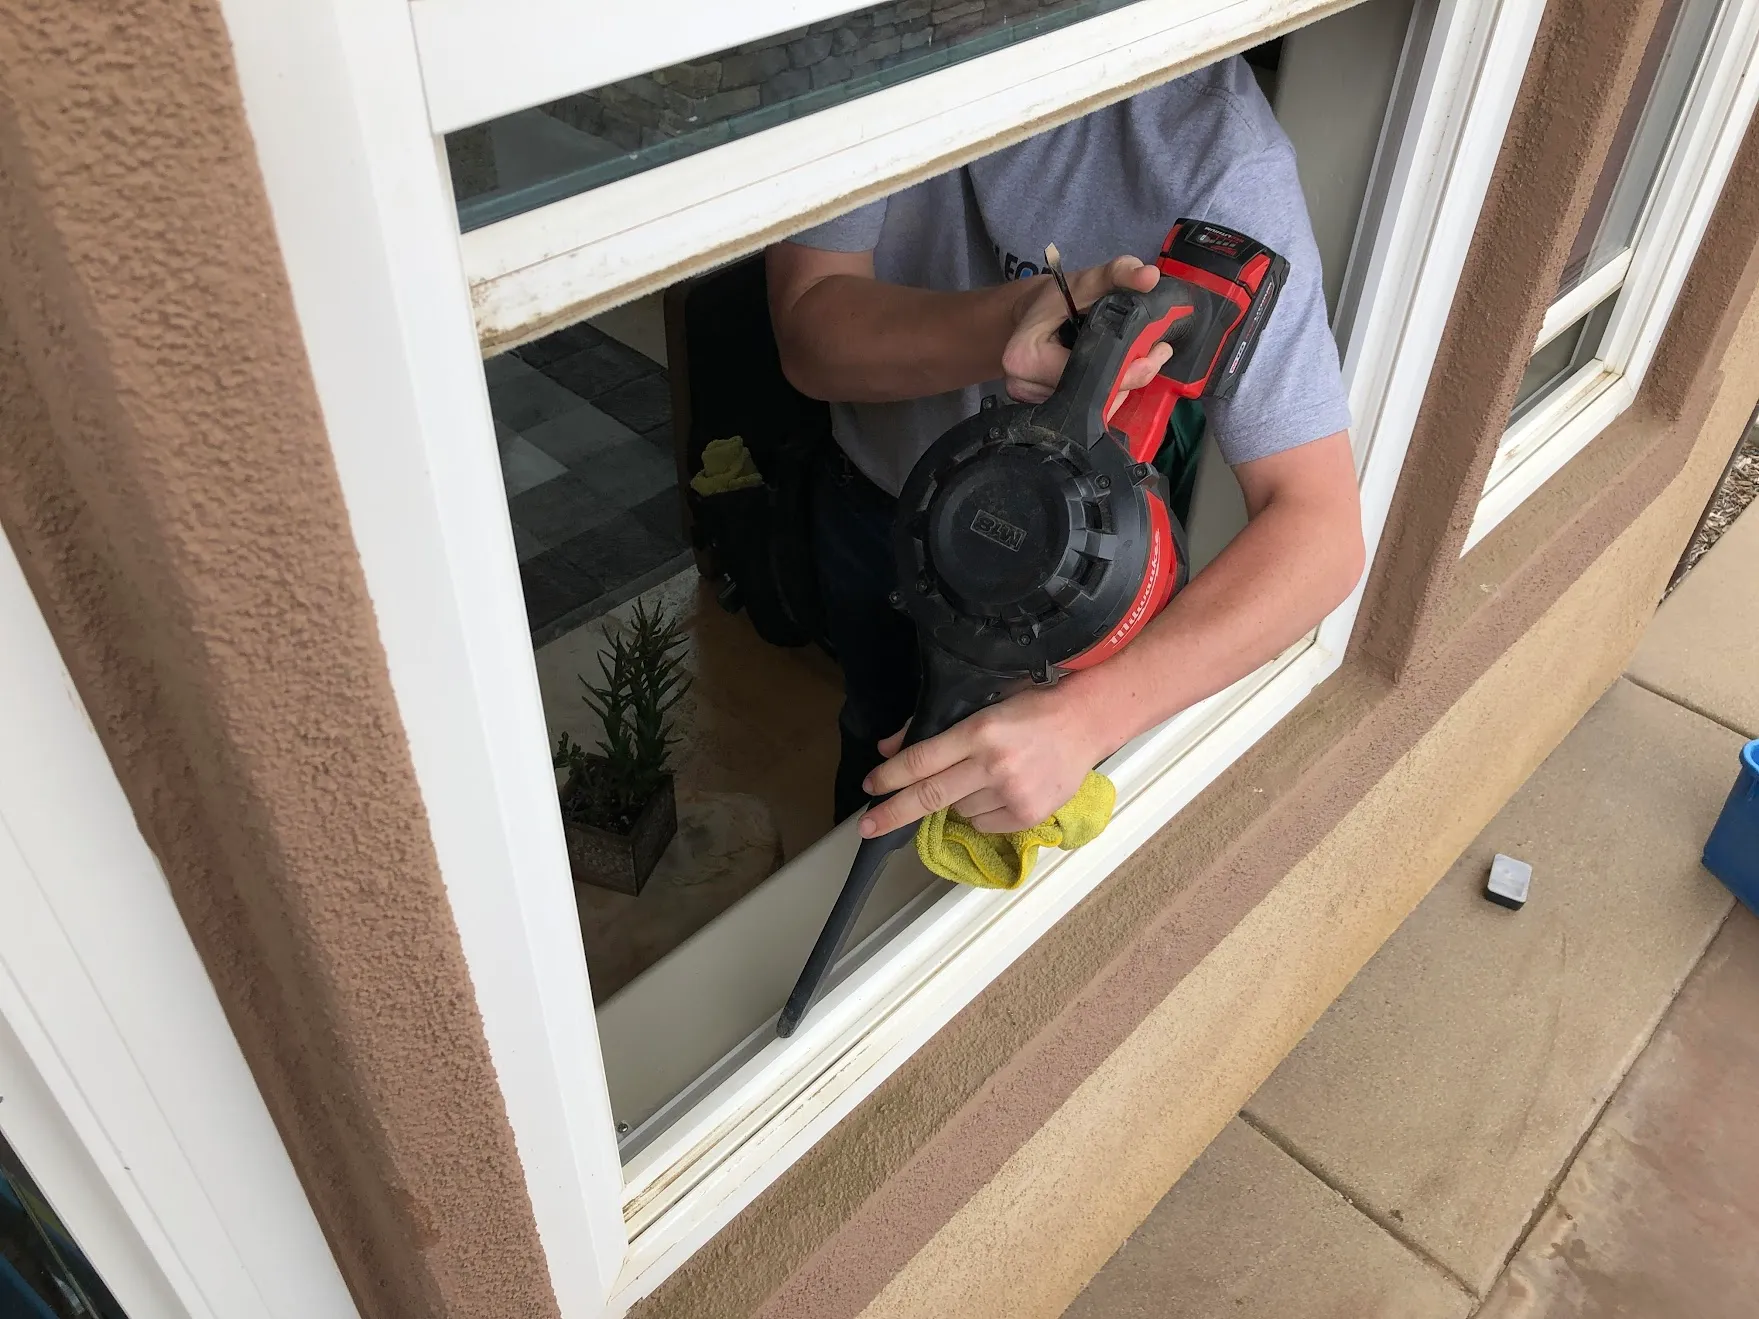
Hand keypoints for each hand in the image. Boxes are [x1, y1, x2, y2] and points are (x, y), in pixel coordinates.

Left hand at [859, 684, 1108, 837]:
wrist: (1085, 722)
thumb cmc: (1031, 707)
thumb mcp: (982, 704)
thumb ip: (933, 727)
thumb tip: (889, 749)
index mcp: (979, 732)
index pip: (921, 760)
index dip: (890, 777)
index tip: (870, 787)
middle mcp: (993, 764)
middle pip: (929, 796)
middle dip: (892, 813)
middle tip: (866, 827)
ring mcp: (1012, 793)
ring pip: (958, 811)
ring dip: (955, 801)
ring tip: (980, 777)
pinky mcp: (1028, 814)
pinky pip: (983, 825)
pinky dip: (980, 813)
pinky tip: (998, 792)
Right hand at [1001, 255, 1173, 406]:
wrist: (1031, 314)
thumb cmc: (1055, 298)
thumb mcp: (1087, 279)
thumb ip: (1119, 273)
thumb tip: (1151, 276)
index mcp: (1026, 358)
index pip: (1086, 374)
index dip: (1125, 367)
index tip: (1155, 353)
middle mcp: (1024, 386)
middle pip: (1091, 396)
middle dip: (1129, 377)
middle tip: (1157, 354)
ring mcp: (1034, 402)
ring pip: (1093, 406)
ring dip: (1123, 386)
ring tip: (1142, 361)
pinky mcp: (1047, 409)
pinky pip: (1088, 408)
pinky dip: (1110, 392)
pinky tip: (1120, 373)